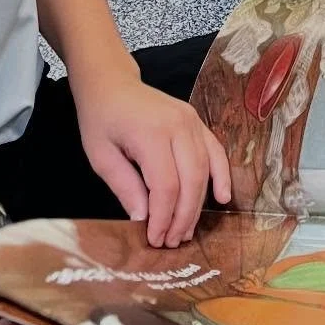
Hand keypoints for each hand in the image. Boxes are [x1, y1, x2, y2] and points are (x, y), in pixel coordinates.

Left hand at [75, 72, 231, 247]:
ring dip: (199, 204)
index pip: (166, 185)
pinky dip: (222, 175)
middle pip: (191, 180)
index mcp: (151, 133)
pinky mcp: (197, 121)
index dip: (163, 217)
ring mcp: (192, 121)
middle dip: (183, 216)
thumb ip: (124, 187)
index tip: (154, 239)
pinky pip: (216, 152)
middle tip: (171, 241)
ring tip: (186, 230)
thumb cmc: (101, 118)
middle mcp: (178, 125)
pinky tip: (223, 198)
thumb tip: (144, 219)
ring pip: (205, 170)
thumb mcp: (101, 156)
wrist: (111, 83)